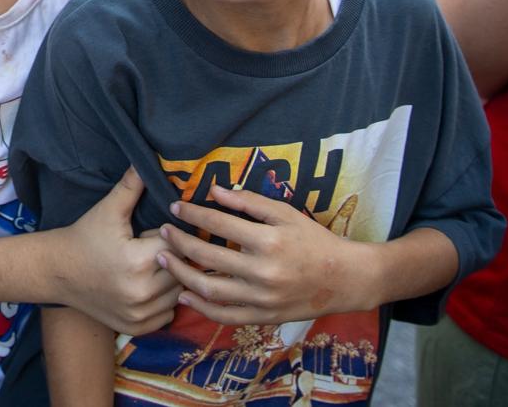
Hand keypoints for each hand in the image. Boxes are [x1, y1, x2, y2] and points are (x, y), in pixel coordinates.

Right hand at [54, 167, 179, 333]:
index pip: (176, 246)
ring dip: (172, 281)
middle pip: (180, 271)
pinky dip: (163, 303)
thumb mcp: (107, 210)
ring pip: (178, 295)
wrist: (57, 272)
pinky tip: (147, 287)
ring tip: (151, 268)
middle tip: (152, 250)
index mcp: (137, 261)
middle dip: (172, 259)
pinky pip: (167, 315)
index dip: (168, 238)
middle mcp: (141, 293)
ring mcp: (139, 314)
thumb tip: (147, 160)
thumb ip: (131, 187)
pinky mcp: (136, 328)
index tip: (155, 233)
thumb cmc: (84, 237)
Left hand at [158, 184, 370, 324]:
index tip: (175, 207)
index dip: (193, 214)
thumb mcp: (286, 213)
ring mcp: (263, 299)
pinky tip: (185, 294)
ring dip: (182, 274)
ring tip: (164, 260)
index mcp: (269, 241)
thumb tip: (214, 190)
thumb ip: (249, 202)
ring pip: (211, 290)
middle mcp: (263, 272)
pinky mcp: (264, 317)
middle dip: (180, 243)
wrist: (344, 279)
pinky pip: (226, 316)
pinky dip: (202, 307)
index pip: (219, 225)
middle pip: (208, 257)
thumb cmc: (314, 240)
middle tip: (163, 232)